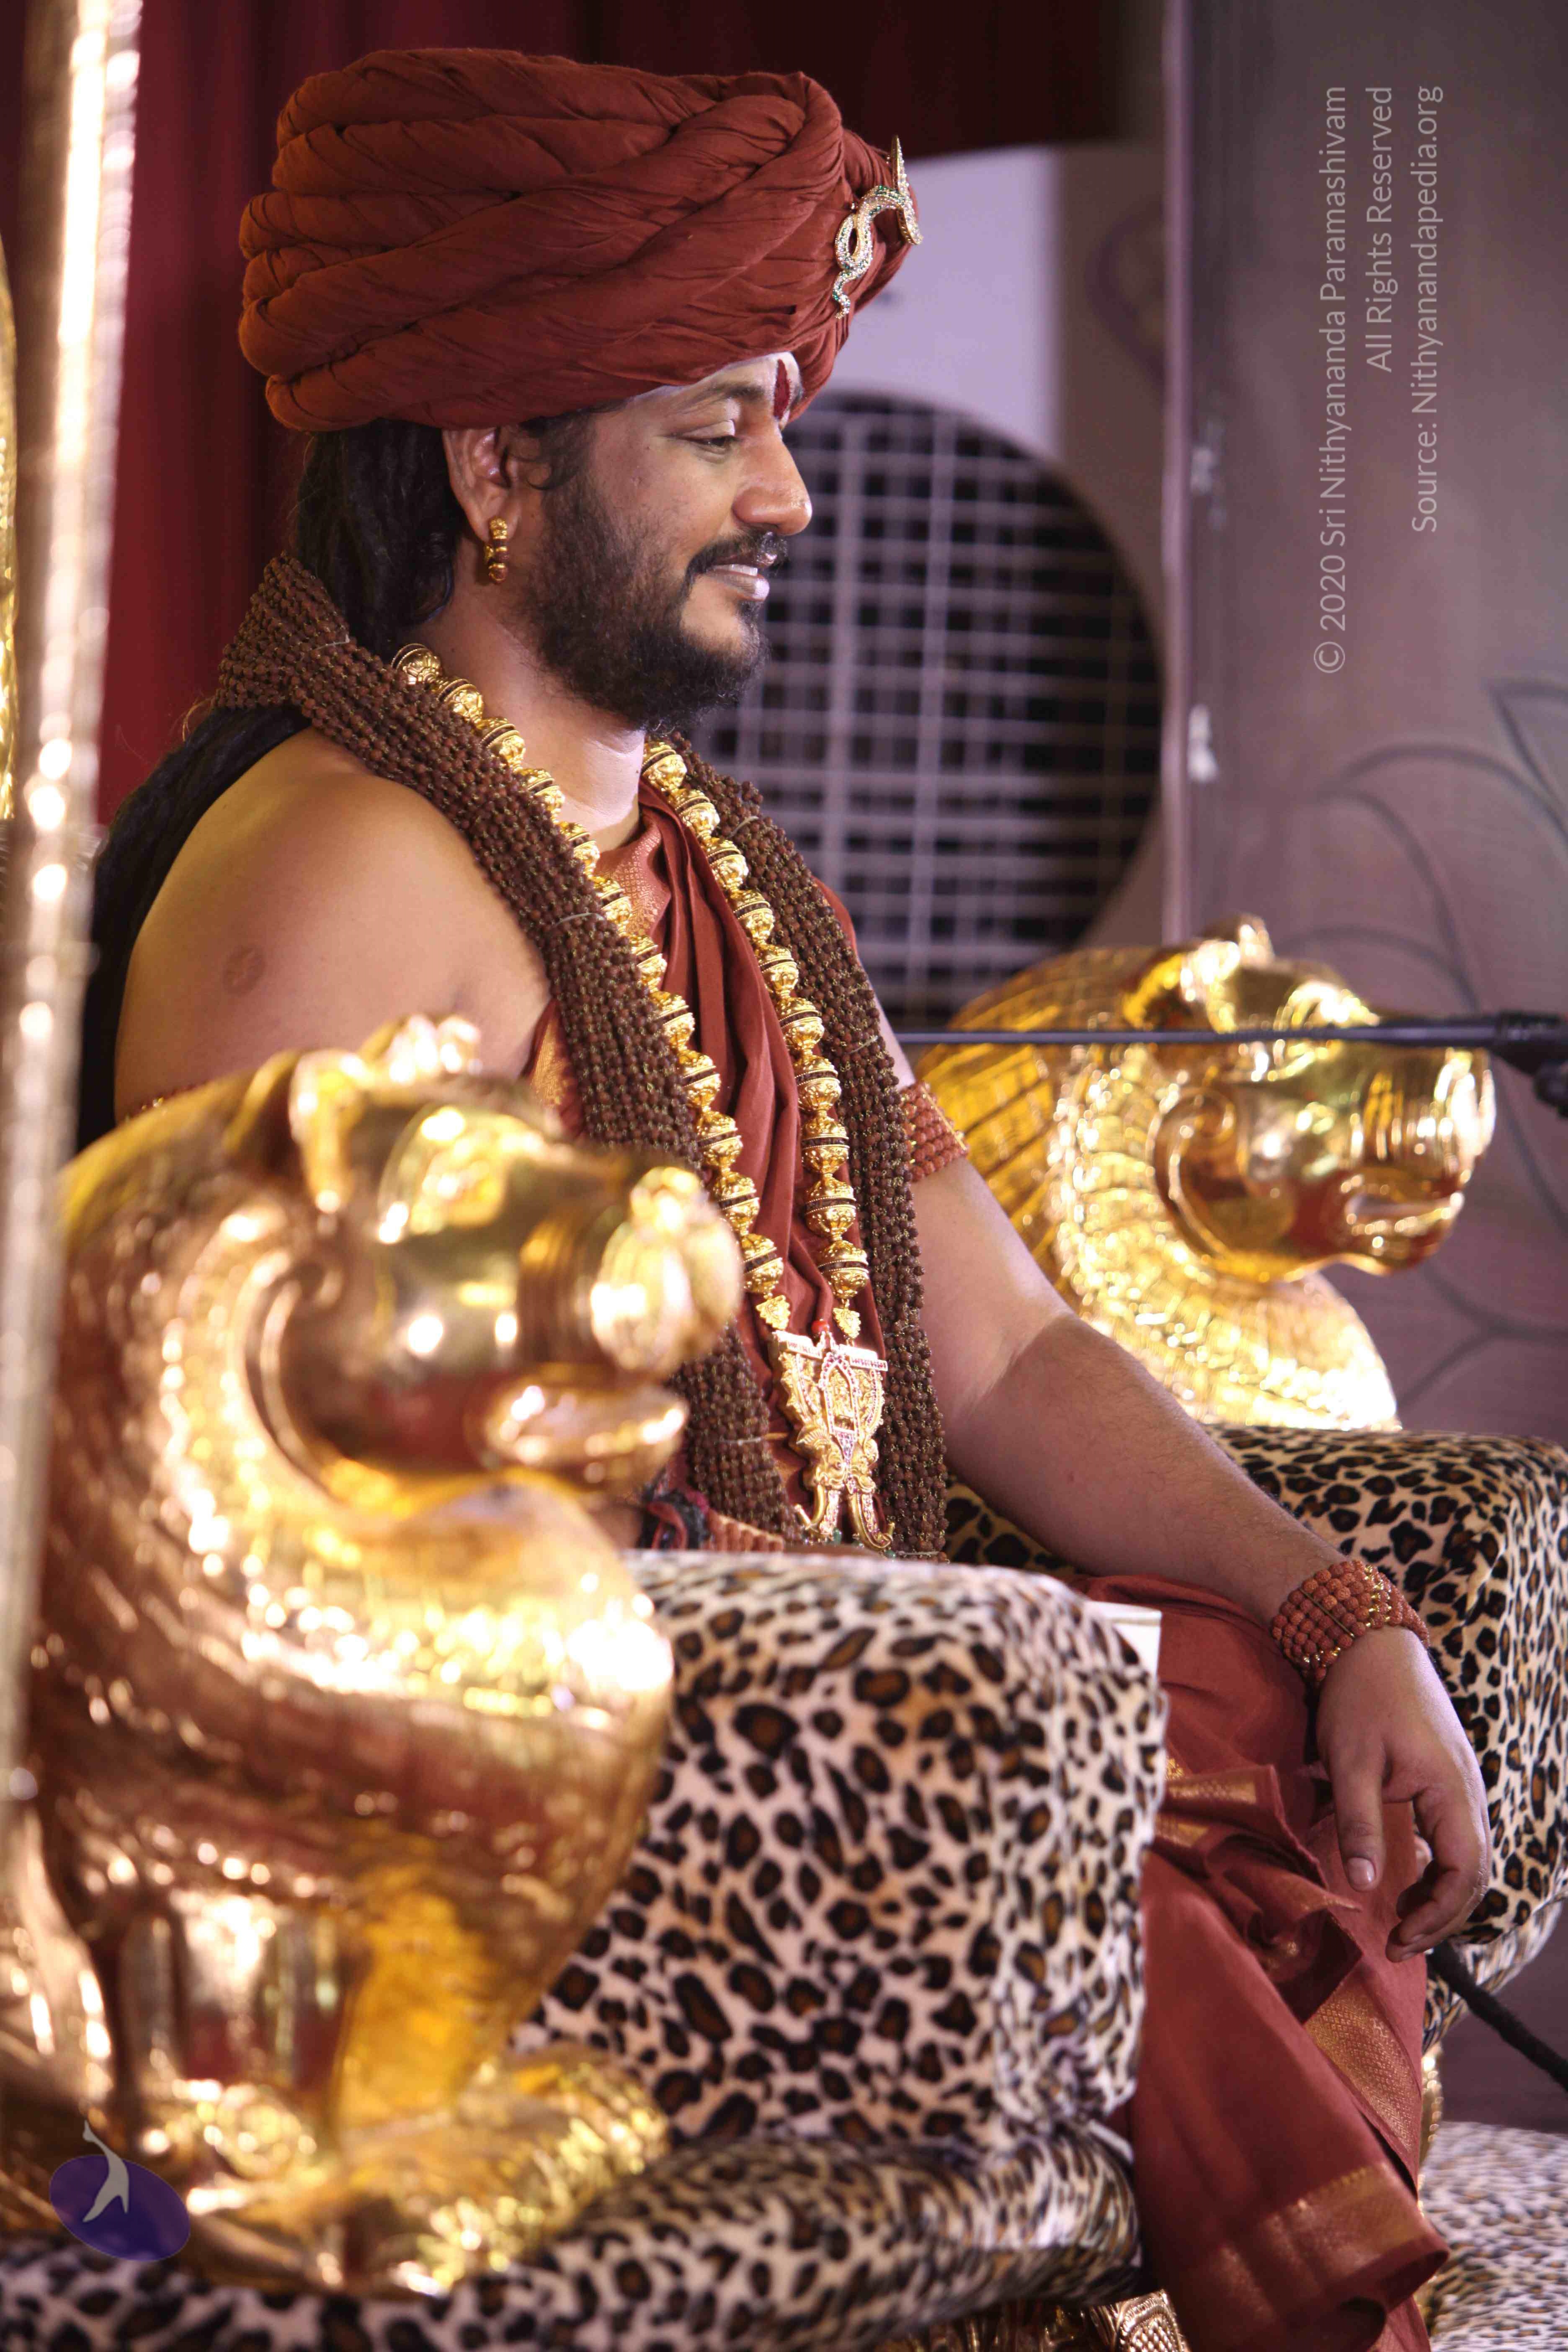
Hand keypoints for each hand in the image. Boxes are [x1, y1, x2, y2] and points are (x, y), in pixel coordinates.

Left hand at [1314, 1627, 1490, 1960]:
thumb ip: (1360, 1825)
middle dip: (1441, 1914)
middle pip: (1474, 1872)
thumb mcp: (1349, 1763)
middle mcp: (1469, 1791)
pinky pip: (1457, 1834)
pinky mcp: (1446, 1776)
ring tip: (1401, 1918)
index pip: (1465, 1873)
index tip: (1399, 1938)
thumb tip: (1366, 1889)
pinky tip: (1409, 1875)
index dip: (1437, 1915)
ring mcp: (1462, 1783)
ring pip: (1468, 1855)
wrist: (1369, 1641)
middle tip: (1398, 1942)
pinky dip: (1439, 1865)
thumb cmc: (1358, 1697)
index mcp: (1452, 1790)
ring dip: (1441, 1892)